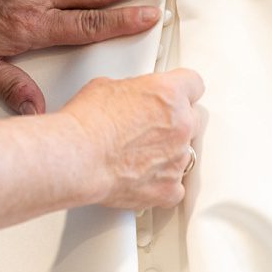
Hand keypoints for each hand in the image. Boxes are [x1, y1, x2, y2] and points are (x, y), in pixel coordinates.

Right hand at [61, 68, 206, 210]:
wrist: (78, 157)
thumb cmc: (87, 123)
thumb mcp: (107, 87)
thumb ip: (132, 92)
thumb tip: (129, 99)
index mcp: (169, 93)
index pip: (193, 84)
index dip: (182, 91)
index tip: (176, 96)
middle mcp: (181, 125)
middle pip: (192, 119)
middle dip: (174, 123)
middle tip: (148, 128)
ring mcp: (177, 158)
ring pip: (184, 154)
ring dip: (166, 154)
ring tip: (136, 155)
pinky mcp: (168, 188)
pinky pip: (175, 187)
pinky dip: (161, 184)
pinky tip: (142, 179)